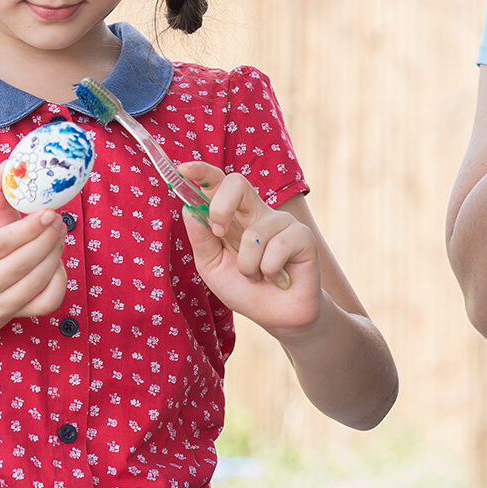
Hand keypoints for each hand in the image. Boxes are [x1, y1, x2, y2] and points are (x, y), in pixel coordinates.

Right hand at [0, 165, 70, 319]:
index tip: (50, 211)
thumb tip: (11, 163)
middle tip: (60, 220)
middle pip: (22, 264)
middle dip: (48, 239)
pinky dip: (59, 279)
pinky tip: (55, 262)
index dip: (30, 227)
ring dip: (56, 254)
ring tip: (59, 234)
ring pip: (37, 282)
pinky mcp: (19, 317)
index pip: (1, 243)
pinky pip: (49, 300)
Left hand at [178, 164, 320, 331]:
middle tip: (219, 234)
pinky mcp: (303, 236)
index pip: (219, 185)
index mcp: (235, 216)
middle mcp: (258, 213)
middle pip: (237, 184)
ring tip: (258, 277)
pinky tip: (277, 277)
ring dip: (248, 265)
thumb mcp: (212, 267)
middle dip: (221, 206)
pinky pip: (277, 248)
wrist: (278, 317)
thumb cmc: (245, 289)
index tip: (184, 170)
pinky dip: (269, 270)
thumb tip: (189, 209)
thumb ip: (201, 240)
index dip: (202, 173)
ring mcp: (282, 223)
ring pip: (254, 233)